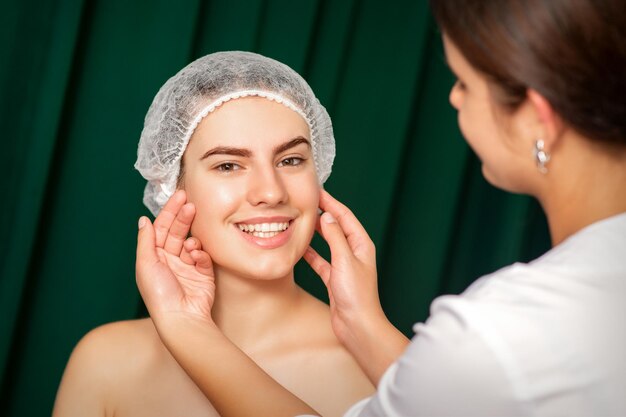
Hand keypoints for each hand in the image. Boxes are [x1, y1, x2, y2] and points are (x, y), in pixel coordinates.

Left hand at [136, 190, 214, 322]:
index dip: (170, 211)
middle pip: (178, 231)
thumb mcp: (146, 264)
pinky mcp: (203, 273)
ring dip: (192, 240)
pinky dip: (201, 254)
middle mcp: (170, 259)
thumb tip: (143, 220)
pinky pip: (203, 256)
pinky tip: (197, 257)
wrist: (181, 317)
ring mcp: (187, 266)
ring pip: (192, 242)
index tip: (180, 196)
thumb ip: (146, 240)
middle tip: (191, 205)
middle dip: (184, 217)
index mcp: (154, 256)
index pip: (162, 228)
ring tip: (192, 245)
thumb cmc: (159, 293)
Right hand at [304, 190, 381, 342]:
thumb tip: (326, 216)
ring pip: (327, 243)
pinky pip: (320, 260)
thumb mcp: (345, 260)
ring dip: (316, 232)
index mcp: (361, 244)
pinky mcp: (334, 278)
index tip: (317, 191)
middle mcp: (354, 252)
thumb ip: (335, 237)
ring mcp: (344, 266)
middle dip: (323, 213)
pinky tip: (300, 248)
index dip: (331, 202)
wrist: (357, 326)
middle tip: (306, 201)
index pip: (345, 216)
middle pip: (336, 226)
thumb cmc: (356, 295)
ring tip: (301, 220)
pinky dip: (311, 254)